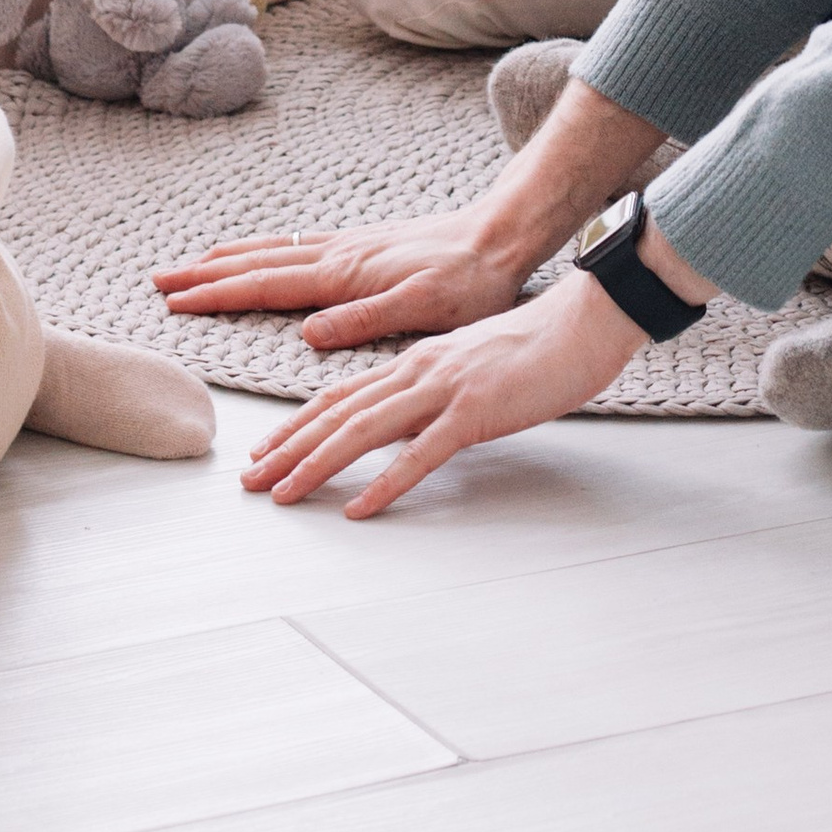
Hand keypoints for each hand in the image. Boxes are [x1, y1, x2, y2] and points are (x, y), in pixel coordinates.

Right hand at [151, 208, 529, 351]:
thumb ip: (363, 319)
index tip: (174, 301)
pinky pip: (298, 246)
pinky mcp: (363, 246)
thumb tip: (306, 333)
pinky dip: (266, 250)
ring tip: (194, 262)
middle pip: (256, 263)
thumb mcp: (421, 309)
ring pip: (273, 250)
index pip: (265, 286)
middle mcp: (338, 255)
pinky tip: (266, 255)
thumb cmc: (468, 280)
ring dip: (229, 258)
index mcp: (344, 275)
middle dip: (205, 273)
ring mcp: (348, 247)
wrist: (501, 236)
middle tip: (158, 279)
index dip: (216, 295)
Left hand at [243, 274, 647, 517]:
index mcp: (416, 362)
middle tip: (249, 482)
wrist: (581, 322)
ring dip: (318, 465)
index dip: (296, 424)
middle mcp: (419, 371)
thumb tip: (402, 427)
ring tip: (284, 495)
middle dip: (287, 448)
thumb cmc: (534, 350)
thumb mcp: (469, 370)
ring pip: (365, 430)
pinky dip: (387, 482)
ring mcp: (445, 389)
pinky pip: (423, 453)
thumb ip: (431, 395)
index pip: (340, 395)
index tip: (265, 452)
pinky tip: (362, 509)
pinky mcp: (475, 411)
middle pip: (337, 413)